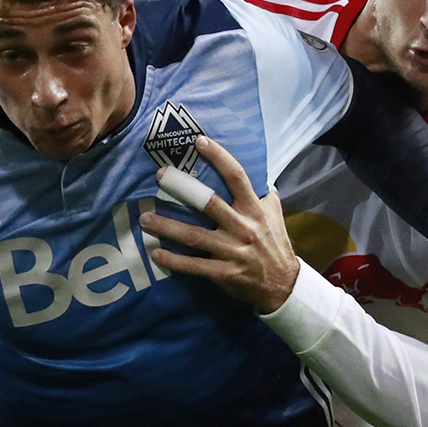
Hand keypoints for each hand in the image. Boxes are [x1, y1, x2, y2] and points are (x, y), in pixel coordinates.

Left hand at [137, 136, 298, 313]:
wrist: (284, 285)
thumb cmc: (274, 244)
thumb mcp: (273, 214)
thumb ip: (260, 193)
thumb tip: (252, 167)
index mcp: (254, 209)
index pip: (237, 176)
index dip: (219, 157)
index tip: (199, 141)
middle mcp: (243, 227)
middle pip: (208, 203)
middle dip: (182, 187)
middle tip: (159, 175)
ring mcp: (232, 251)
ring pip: (194, 236)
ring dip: (166, 227)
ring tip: (144, 219)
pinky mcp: (224, 273)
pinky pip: (193, 266)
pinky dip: (173, 261)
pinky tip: (156, 254)